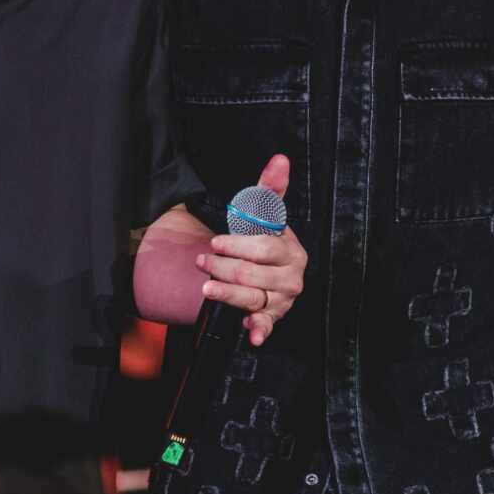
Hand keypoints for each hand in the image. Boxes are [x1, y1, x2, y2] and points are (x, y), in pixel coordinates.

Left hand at [198, 155, 308, 344]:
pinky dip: (260, 331)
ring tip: (207, 288)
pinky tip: (250, 333)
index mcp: (290, 250)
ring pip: (252, 298)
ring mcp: (282, 299)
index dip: (237, 246)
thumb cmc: (262, 239)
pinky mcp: (273, 317)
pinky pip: (267, 326)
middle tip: (203, 261)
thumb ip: (269, 189)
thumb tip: (280, 159)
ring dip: (228, 294)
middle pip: (253, 274)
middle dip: (224, 267)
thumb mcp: (264, 215)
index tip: (215, 242)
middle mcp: (291, 276)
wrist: (263, 268)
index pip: (264, 248)